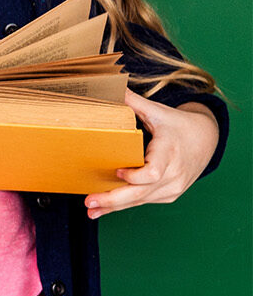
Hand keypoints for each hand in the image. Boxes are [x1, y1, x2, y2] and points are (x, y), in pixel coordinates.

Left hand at [85, 93, 218, 218]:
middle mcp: (173, 173)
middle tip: (90, 202)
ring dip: (115, 206)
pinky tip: (106, 208)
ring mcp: (173, 186)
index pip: (153, 171)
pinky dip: (126, 205)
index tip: (117, 172)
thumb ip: (133, 101)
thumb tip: (110, 85)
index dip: (135, 176)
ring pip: (142, 200)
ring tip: (91, 210)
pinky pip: (145, 201)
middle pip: (142, 192)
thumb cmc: (176, 125)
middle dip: (114, 199)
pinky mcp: (170, 194)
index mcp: (169, 152)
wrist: (205, 140)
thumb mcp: (157, 111)